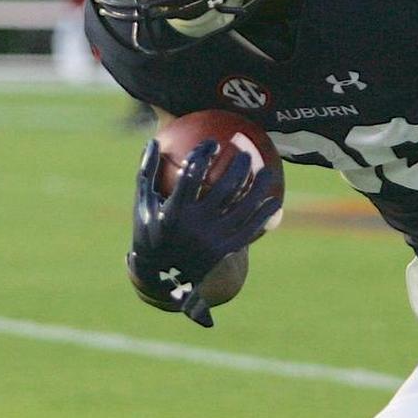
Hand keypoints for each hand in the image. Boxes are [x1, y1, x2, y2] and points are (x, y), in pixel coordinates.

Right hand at [128, 139, 281, 327]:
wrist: (161, 277)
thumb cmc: (149, 231)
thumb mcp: (142, 204)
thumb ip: (147, 172)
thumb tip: (154, 140)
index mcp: (174, 211)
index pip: (191, 175)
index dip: (203, 155)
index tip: (213, 143)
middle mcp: (195, 226)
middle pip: (224, 189)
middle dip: (238, 166)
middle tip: (245, 153)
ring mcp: (212, 239)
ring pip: (243, 209)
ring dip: (259, 187)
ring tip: (268, 170)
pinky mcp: (224, 251)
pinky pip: (249, 230)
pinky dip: (264, 215)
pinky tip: (275, 201)